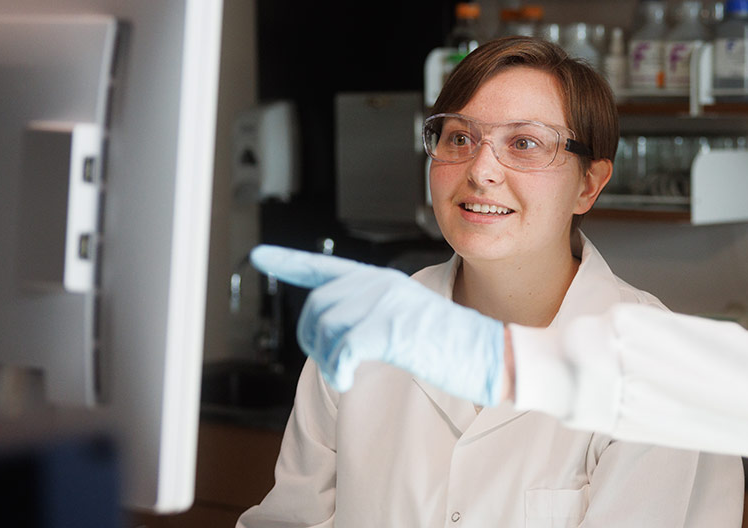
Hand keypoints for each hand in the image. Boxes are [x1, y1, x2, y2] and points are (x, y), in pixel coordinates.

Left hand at [249, 245, 506, 404]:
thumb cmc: (453, 345)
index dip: (290, 262)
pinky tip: (347, 378)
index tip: (260, 255)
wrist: (488, 353)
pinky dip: (338, 369)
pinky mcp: (388, 328)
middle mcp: (378, 285)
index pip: (326, 267)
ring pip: (324, 330)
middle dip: (312, 341)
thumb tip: (337, 333)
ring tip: (345, 372)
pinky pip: (341, 349)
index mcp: (381, 281)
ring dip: (326, 359)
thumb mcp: (408, 320)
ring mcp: (383, 304)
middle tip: (332, 364)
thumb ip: (373, 316)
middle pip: (316, 308)